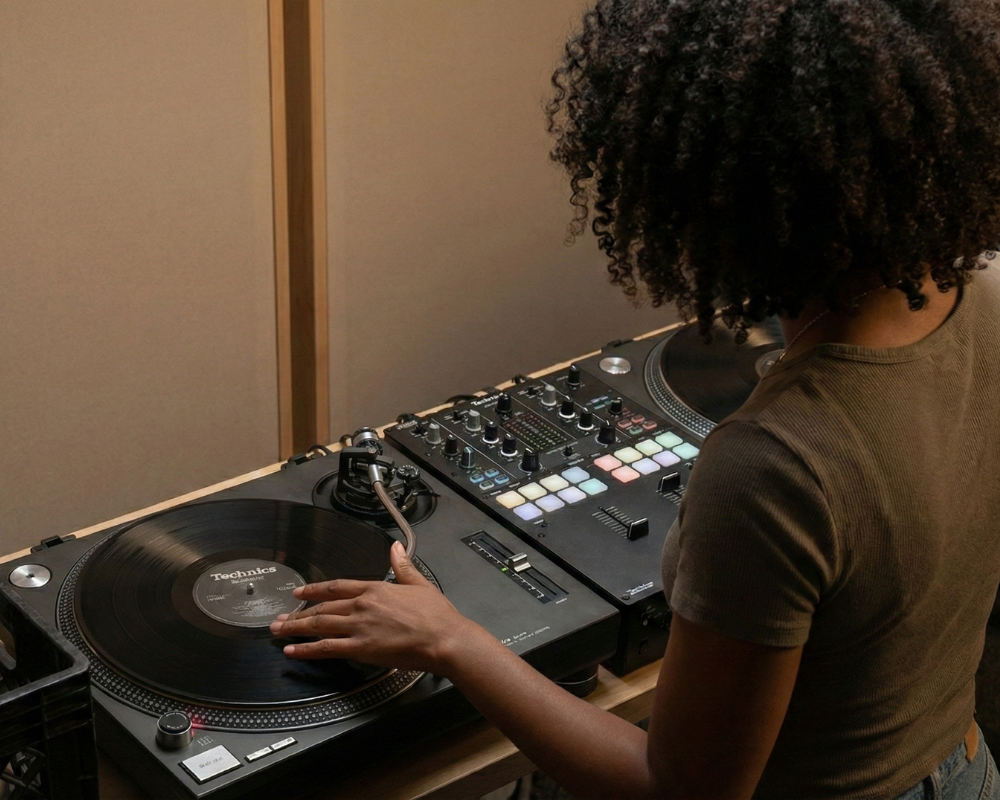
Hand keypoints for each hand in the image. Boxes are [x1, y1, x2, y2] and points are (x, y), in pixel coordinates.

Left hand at [269, 541, 478, 673]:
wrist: (443, 638)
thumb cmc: (436, 615)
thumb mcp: (419, 583)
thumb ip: (403, 565)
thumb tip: (395, 548)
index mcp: (375, 588)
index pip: (337, 587)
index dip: (315, 590)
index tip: (299, 592)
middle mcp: (362, 605)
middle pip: (322, 608)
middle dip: (298, 613)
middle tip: (279, 617)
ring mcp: (359, 627)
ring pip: (319, 626)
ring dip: (295, 628)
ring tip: (278, 631)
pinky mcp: (361, 648)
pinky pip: (326, 648)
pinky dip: (306, 650)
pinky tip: (292, 650)